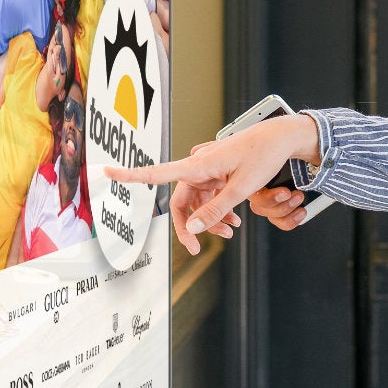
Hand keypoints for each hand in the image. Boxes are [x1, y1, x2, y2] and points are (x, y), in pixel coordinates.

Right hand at [111, 114, 319, 253]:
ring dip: (209, 220)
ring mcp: (208, 169)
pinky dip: (218, 209)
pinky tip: (232, 221)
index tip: (106, 171)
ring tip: (231, 232)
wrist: (280, 138)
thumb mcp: (241, 188)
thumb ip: (216, 209)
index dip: (130, 175)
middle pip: (181, 201)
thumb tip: (194, 227)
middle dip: (191, 225)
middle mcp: (198, 166)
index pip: (157, 172)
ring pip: (197, 201)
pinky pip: (209, 196)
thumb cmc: (262, 155)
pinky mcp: (217, 172)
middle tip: (197, 248)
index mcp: (198, 165)